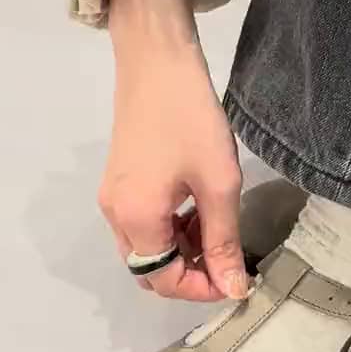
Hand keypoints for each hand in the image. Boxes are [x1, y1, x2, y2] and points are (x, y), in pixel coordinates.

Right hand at [100, 0, 245, 303]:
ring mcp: (112, 199)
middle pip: (149, 270)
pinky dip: (171, 230)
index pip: (163, 281)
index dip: (201, 290)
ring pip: (147, 249)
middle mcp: (115, 216)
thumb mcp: (219, 183)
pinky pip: (143, 224)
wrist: (156, 61)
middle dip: (190, 274)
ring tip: (220, 232)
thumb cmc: (191, 119)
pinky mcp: (119, 182)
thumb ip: (223, 241)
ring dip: (182, 251)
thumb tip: (234, 289)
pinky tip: (200, 212)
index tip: (237, 279)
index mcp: (136, 220)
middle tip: (230, 261)